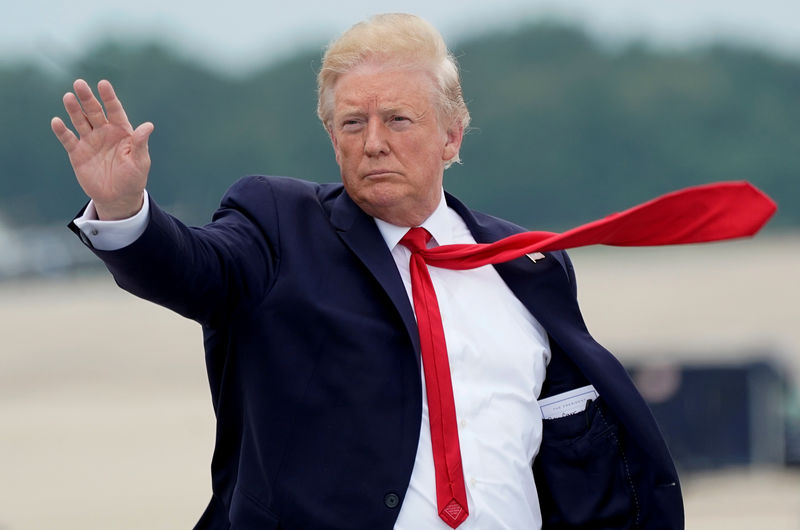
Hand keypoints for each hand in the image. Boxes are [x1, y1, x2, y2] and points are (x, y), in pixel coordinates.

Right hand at [51, 79, 153, 219]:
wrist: (118, 197)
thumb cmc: (133, 178)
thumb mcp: (140, 161)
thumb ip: (140, 143)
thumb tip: (149, 126)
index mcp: (122, 131)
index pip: (115, 110)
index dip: (109, 97)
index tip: (103, 84)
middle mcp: (104, 132)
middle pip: (95, 111)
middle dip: (87, 98)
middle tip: (79, 84)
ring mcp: (90, 141)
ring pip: (80, 121)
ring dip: (74, 109)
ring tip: (68, 97)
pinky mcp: (77, 153)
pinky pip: (68, 139)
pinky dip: (62, 131)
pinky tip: (57, 121)